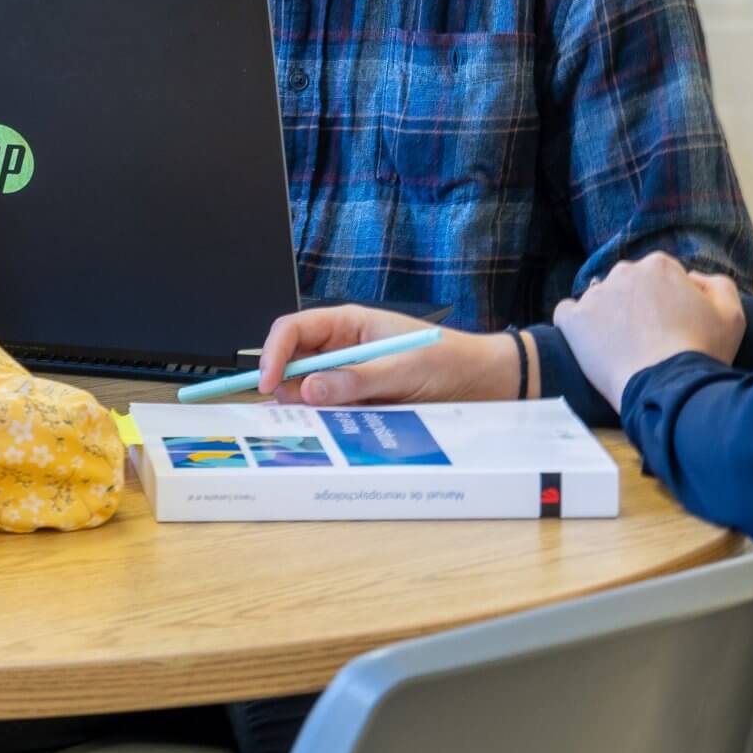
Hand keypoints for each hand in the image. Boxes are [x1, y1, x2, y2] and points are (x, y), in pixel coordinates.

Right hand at [256, 304, 517, 405]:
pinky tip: (343, 429)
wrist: (485, 384)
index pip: (293, 330)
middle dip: (286, 385)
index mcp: (348, 324)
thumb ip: (356, 379)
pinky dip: (329, 422)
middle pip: (293, 362)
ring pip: (309, 391)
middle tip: (292, 413)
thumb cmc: (449, 362)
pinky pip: (331, 411)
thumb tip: (308, 388)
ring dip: (310, 408)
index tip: (266, 383)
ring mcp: (349, 375)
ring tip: (326, 421)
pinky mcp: (359, 401)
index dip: (273, 354)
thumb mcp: (403, 369)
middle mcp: (342, 348)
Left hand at [554, 254, 746, 412]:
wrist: (666, 386)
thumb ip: (716, 284)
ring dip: (609, 315)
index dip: (668, 300)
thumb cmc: (702, 351)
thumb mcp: (732, 313)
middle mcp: (623, 272)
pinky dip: (577, 325)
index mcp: (659, 265)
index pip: (660, 275)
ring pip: (600, 299)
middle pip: (628, 284)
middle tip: (649, 337)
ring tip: (623, 346)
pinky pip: (568, 313)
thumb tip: (692, 277)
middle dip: (637, 304)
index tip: (672, 324)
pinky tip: (592, 344)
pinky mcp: (573, 319)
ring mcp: (594, 295)